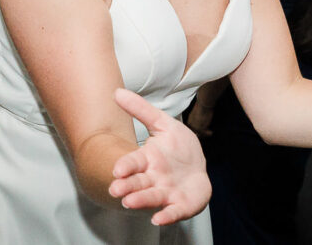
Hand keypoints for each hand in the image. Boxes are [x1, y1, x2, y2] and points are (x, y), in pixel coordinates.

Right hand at [109, 89, 210, 225]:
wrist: (197, 168)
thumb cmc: (177, 148)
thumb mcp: (164, 124)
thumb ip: (141, 110)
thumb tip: (117, 92)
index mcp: (147, 159)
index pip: (133, 162)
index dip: (125, 165)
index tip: (116, 169)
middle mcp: (153, 178)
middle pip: (138, 182)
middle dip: (127, 186)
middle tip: (115, 189)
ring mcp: (166, 192)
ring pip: (151, 197)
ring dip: (140, 200)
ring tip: (129, 203)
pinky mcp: (180, 204)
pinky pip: (172, 211)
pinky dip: (166, 216)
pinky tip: (159, 219)